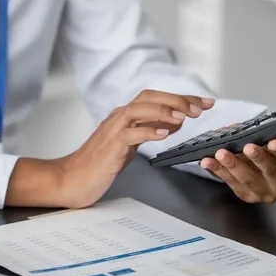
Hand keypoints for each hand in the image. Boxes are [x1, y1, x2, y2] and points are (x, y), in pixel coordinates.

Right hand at [56, 89, 213, 207]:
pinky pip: (131, 133)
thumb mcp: (129, 144)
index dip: (182, 98)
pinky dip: (148, 131)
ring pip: (140, 109)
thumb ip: (149, 130)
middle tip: (200, 107)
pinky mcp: (110, 145)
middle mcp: (119, 117)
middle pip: (150, 97)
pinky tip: (163, 134)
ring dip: (164, 110)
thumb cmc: (98, 163)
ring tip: (185, 116)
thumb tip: (173, 122)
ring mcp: (113, 129)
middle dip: (177, 99)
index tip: (205, 102)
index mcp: (125, 116)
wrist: (71, 179)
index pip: (157, 98)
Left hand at [199, 81, 275, 203]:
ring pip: (249, 179)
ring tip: (222, 152)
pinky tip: (208, 161)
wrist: (262, 162)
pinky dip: (218, 171)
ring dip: (234, 165)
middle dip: (259, 159)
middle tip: (248, 146)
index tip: (274, 141)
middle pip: (271, 172)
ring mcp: (264, 191)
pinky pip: (230, 183)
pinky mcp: (245, 194)